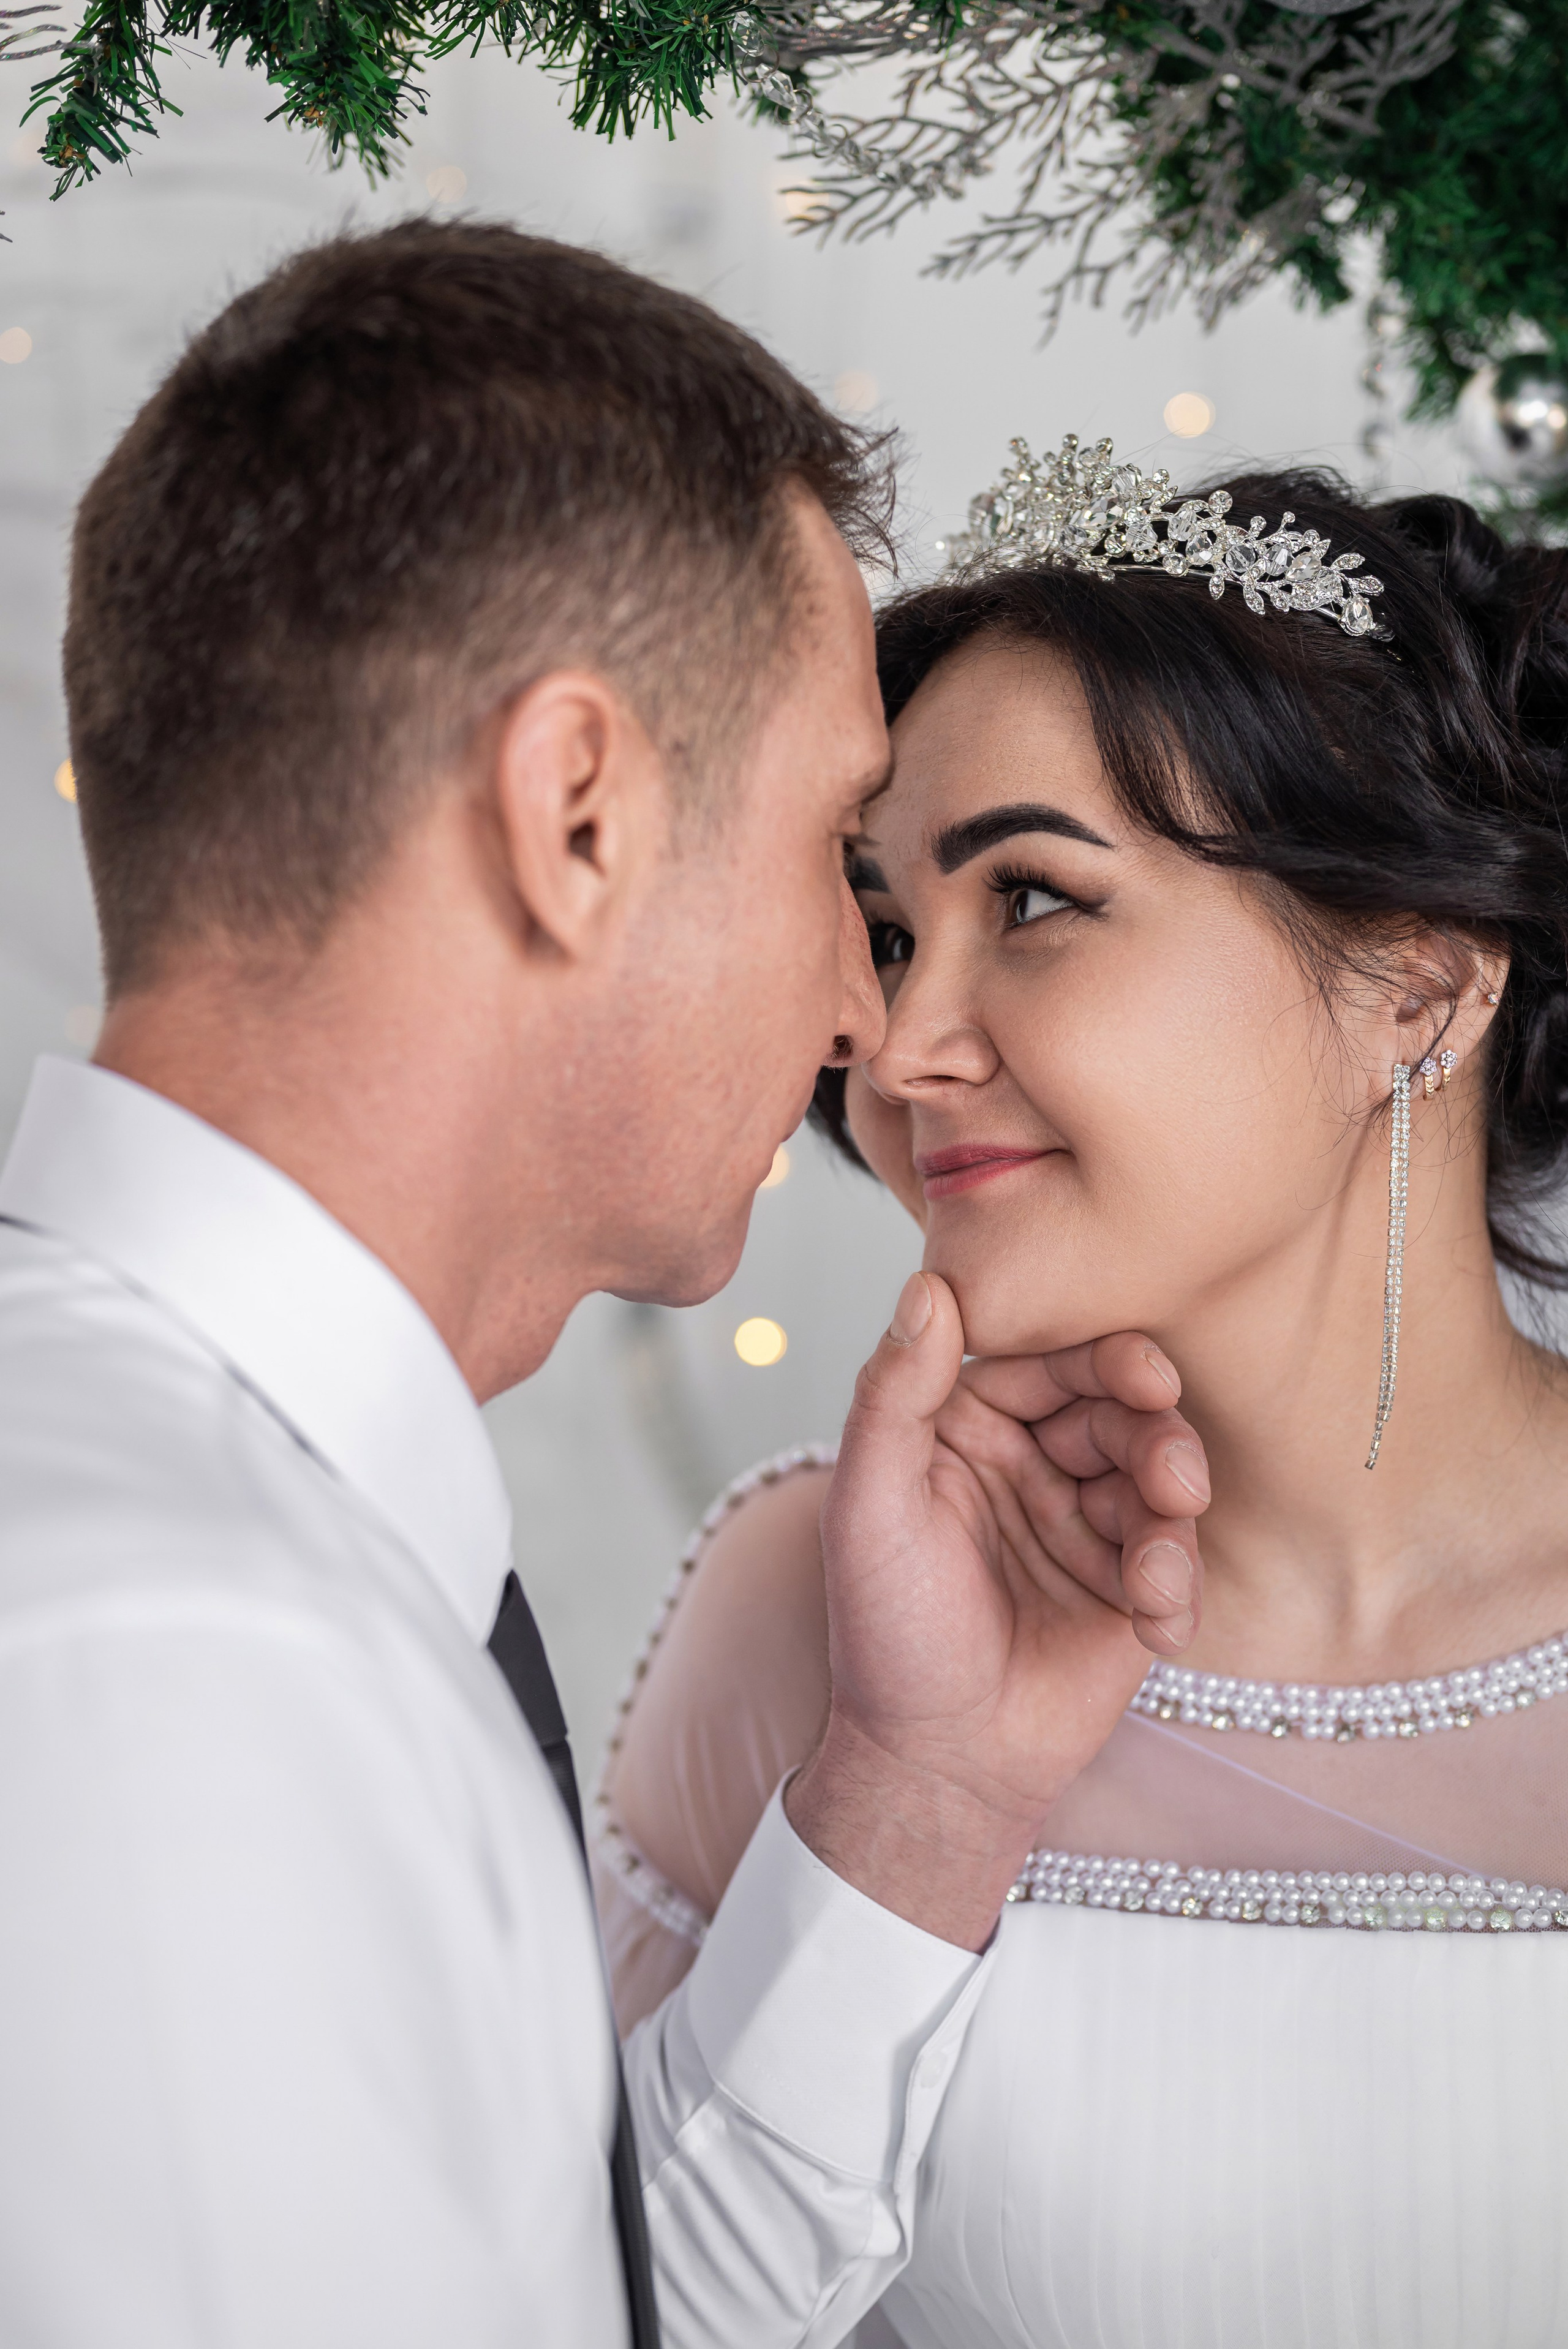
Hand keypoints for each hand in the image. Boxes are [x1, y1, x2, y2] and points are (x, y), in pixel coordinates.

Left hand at [786, 1271, 1208, 1948]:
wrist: (935, 1762)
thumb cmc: (886, 1630)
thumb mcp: (869, 1505)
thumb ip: (891, 1394)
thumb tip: (927, 1285)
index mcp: (967, 1424)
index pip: (1045, 1362)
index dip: (1100, 1359)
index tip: (1144, 1371)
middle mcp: (1032, 1460)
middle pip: (1118, 1412)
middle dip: (1157, 1435)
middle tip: (1174, 1472)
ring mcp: (1087, 1521)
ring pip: (1160, 1478)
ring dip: (1175, 1511)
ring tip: (1158, 1562)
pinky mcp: (1131, 1587)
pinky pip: (1179, 1561)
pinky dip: (1179, 1585)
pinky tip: (1157, 1621)